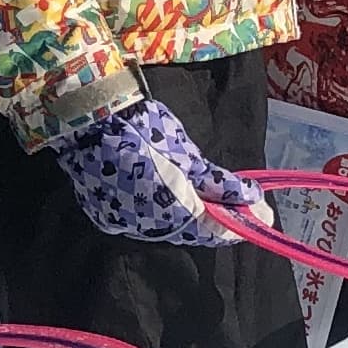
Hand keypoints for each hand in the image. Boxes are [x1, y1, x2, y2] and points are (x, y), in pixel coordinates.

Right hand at [46, 95, 268, 249]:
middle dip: (216, 221)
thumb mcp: (187, 154)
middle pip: (190, 231)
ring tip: (215, 202)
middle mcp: (146, 224)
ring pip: (167, 228)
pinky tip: (176, 198)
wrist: (88, 116)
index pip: (211, 228)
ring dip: (191, 217)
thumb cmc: (143, 127)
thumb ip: (219, 184)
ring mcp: (124, 221)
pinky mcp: (108, 216)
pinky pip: (145, 221)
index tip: (260, 216)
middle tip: (240, 207)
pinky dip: (165, 213)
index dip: (235, 225)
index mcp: (169, 208)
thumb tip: (252, 201)